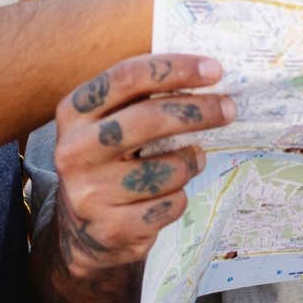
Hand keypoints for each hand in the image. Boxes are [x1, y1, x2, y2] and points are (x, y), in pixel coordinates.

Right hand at [50, 53, 235, 279]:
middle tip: (229, 108)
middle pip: (149, 120)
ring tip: (190, 161)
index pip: (127, 77)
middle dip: (198, 111)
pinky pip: (170, 204)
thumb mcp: (108, 124)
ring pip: (168, 169)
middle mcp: (74, 151)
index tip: (214, 70)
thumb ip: (141, 98)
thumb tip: (206, 74)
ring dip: (190, 162)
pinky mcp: (112, 228)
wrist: (81, 233)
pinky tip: (168, 195)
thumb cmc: (109, 162)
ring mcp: (90, 193)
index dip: (175, 69)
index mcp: (74, 112)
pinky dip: (179, 197)